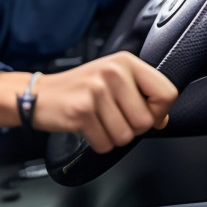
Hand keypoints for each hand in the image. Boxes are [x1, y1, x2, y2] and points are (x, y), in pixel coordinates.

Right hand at [0, 54, 177, 152]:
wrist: (38, 94)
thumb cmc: (77, 88)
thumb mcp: (112, 80)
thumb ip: (141, 94)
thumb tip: (164, 118)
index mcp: (125, 62)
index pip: (167, 93)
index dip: (160, 112)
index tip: (145, 113)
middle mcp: (113, 72)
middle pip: (146, 120)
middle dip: (131, 128)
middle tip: (112, 117)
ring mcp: (96, 90)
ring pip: (126, 136)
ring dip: (112, 136)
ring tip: (98, 121)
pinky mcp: (82, 110)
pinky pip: (106, 143)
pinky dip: (98, 142)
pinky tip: (87, 127)